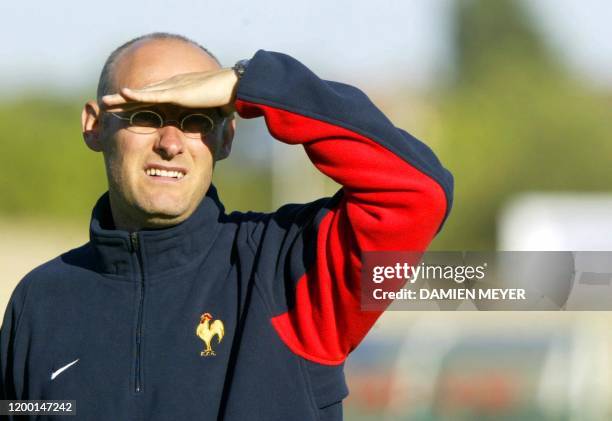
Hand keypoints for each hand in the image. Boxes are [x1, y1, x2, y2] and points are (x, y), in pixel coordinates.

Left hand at [101, 68, 238, 115]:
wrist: (237, 88)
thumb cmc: (229, 100)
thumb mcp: (212, 116)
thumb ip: (206, 125)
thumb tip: (210, 143)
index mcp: (180, 94)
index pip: (154, 100)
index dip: (137, 105)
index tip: (124, 111)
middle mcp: (173, 87)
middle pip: (142, 95)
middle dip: (123, 100)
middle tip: (105, 104)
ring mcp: (174, 88)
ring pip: (142, 94)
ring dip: (122, 98)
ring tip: (105, 102)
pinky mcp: (177, 92)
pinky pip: (153, 95)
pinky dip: (137, 95)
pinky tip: (123, 94)